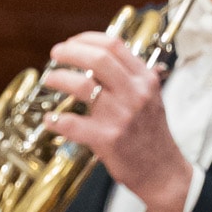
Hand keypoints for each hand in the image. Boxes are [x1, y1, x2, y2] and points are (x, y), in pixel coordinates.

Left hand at [38, 31, 190, 211]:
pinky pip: (73, 124)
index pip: (114, 46)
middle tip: (55, 54)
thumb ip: (128, 77)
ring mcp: (122, 116)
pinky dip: (56, 120)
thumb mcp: (149, 98)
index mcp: (145, 79)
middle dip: (70, 52)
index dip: (87, 39)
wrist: (161, 171)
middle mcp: (135, 94)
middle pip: (97, 59)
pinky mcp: (108, 139)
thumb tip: (97, 57)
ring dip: (60, 79)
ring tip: (50, 79)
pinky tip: (50, 119)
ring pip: (82, 86)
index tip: (72, 42)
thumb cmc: (151, 135)